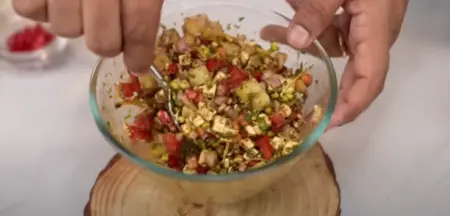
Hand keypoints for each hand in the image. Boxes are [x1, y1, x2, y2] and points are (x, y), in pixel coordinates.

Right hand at [12, 0, 163, 72]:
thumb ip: (146, 3)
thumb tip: (145, 37)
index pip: (139, 28)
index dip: (139, 53)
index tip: (138, 66)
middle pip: (102, 42)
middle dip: (108, 43)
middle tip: (108, 30)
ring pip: (66, 29)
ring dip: (75, 22)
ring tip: (79, 3)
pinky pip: (31, 10)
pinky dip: (42, 7)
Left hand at [261, 0, 408, 130]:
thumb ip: (316, 10)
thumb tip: (296, 41)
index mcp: (377, 27)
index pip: (371, 78)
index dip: (352, 106)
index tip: (329, 125)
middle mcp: (377, 30)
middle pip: (357, 71)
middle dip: (328, 87)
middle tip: (300, 105)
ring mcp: (367, 22)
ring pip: (338, 49)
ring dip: (306, 49)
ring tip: (271, 35)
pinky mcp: (358, 12)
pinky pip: (334, 31)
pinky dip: (310, 30)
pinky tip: (280, 22)